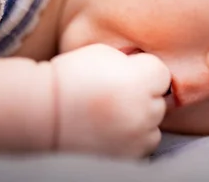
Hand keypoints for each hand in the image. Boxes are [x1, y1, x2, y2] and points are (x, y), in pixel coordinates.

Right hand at [51, 44, 170, 157]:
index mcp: (139, 81)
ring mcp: (138, 135)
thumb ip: (133, 61)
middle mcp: (144, 110)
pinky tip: (113, 128)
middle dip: (144, 94)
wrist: (46, 113)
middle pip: (159, 98)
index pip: (162, 73)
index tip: (126, 73)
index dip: (143, 71)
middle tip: (116, 94)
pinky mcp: (131, 154)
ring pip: (154, 123)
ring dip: (142, 117)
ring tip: (114, 113)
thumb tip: (148, 71)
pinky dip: (134, 137)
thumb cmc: (73, 77)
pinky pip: (145, 143)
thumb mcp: (105, 53)